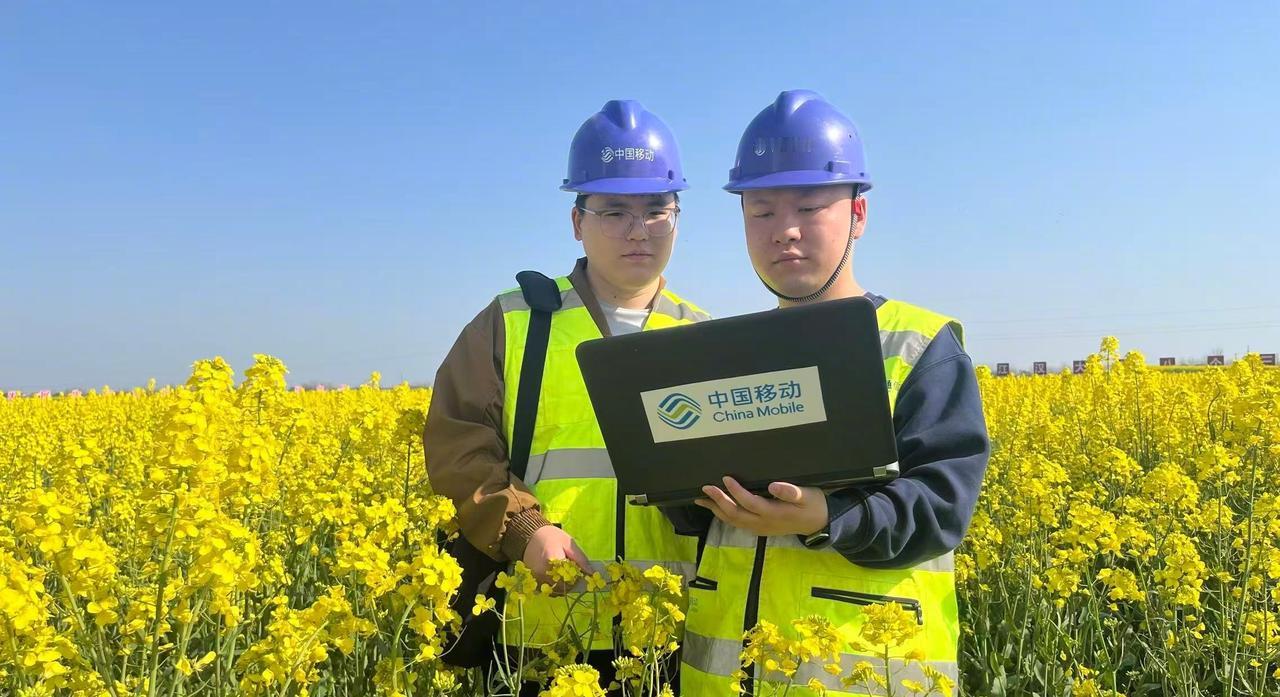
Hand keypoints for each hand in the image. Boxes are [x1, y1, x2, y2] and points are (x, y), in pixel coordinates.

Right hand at [522, 525, 591, 593]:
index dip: (577, 577)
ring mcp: (536, 578)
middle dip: (570, 582)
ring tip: (562, 572)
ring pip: (555, 590)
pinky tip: (554, 576)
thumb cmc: (551, 536)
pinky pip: (546, 589)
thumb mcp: (568, 543)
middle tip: (571, 571)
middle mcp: (543, 572)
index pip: (571, 579)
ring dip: (562, 585)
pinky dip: (553, 586)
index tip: (578, 570)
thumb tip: (592, 573)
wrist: (530, 535)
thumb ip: (580, 559)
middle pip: (563, 587)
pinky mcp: (533, 580)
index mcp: (554, 561)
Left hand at [694, 476, 828, 536]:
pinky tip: (716, 508)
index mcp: (774, 514)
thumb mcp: (807, 496)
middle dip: (718, 501)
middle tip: (705, 488)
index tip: (725, 478)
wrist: (819, 524)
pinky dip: (724, 515)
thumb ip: (791, 492)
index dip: (736, 491)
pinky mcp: (759, 529)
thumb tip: (774, 486)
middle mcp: (763, 523)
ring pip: (733, 521)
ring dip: (717, 510)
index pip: (749, 503)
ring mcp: (760, 528)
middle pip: (735, 514)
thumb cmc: (813, 505)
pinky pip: (737, 524)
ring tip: (701, 499)